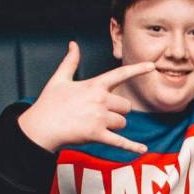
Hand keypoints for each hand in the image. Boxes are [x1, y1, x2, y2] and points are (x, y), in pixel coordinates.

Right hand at [17, 41, 154, 152]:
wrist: (41, 127)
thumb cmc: (49, 104)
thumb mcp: (59, 79)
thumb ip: (70, 62)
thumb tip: (73, 45)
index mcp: (94, 86)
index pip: (120, 74)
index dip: (138, 69)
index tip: (152, 65)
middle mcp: (100, 100)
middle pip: (126, 106)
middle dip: (117, 111)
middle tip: (99, 114)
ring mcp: (100, 118)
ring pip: (122, 123)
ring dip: (114, 126)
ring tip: (95, 125)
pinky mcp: (97, 135)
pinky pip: (120, 141)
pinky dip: (132, 147)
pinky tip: (143, 149)